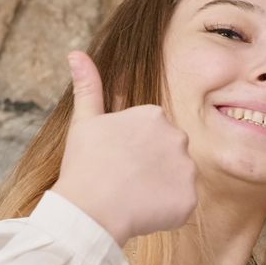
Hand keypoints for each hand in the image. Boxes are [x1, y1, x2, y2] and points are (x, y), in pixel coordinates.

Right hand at [48, 51, 198, 246]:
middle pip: (168, 154)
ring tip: (132, 197)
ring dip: (160, 189)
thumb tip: (75, 52)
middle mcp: (178, 136)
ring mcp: (187, 168)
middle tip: (123, 179)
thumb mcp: (84, 120)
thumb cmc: (85, 164)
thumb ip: (87, 86)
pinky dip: (166, 211)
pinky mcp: (190, 199)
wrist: (90, 210)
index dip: (133, 149)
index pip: (152, 133)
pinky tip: (143, 212)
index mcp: (154, 115)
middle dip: (151, 166)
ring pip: (177, 179)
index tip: (116, 160)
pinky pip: (181, 205)